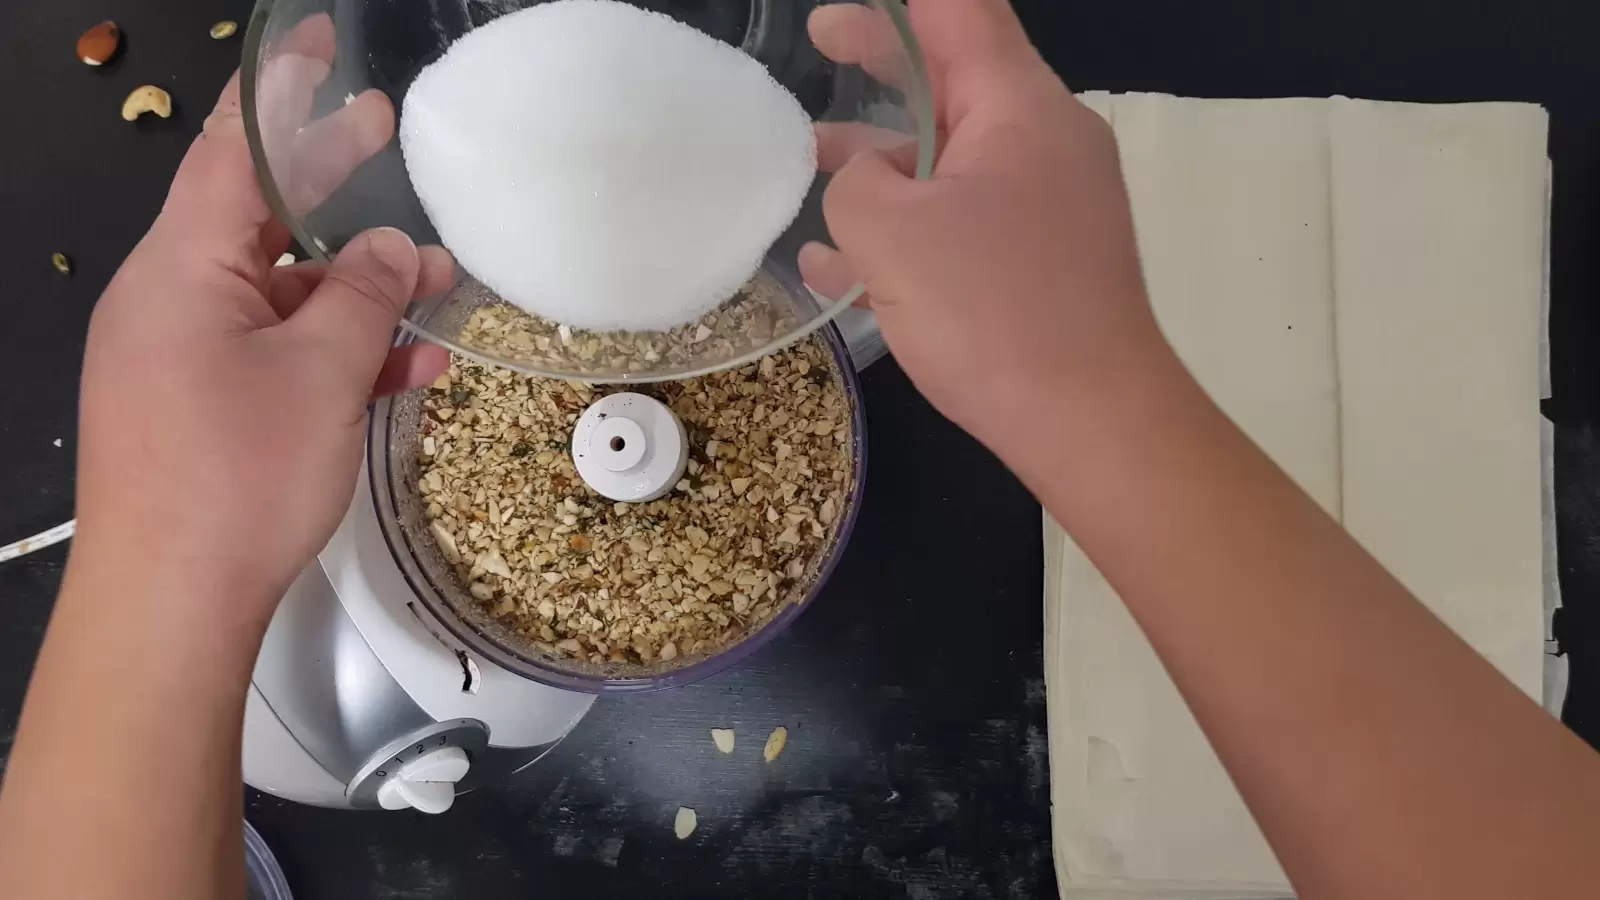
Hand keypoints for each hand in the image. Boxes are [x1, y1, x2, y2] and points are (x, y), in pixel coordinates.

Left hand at [75, 15, 452, 616]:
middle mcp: (172, 300)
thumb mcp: (319, 375)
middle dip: (329, 181)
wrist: (168, 605)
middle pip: (259, 216)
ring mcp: (185, 355)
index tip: (316, 47)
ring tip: (438, 280)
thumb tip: (389, 248)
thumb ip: (363, 296)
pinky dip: (338, 349)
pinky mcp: (204, 406)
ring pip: (280, 293)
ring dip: (357, 286)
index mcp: (180, 269)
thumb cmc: (234, 479)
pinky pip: (276, 352)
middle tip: (385, 130)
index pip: (230, 151)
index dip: (279, 93)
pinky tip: (408, 363)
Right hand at [802, 0, 1163, 449]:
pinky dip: (908, 229)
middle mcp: (1044, 142)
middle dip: (879, 70)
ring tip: (807, 170)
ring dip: (882, 161)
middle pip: (953, 80)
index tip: (830, 22)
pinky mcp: (1044, 263)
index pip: (957, 12)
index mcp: (1020, 107)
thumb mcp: (892, 235)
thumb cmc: (995, 314)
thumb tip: (865, 183)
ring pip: (952, 160)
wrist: (1093, 421)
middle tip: (816, 57)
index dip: (889, 9)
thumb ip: (855, 185)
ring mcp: (1049, 205)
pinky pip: (965, 223)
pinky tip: (839, 268)